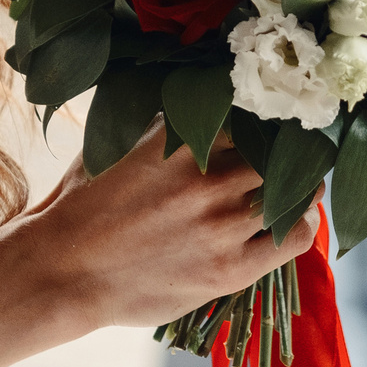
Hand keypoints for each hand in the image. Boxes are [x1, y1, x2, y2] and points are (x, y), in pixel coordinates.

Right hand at [14, 124, 312, 333]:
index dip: (276, 112)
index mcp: (184, 139)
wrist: (63, 272)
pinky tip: (295, 218)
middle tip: (300, 148)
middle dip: (294, 148)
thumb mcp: (120, 142)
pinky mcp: (231, 269)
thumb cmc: (86, 204)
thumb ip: (168, 121)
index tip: (282, 113)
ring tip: (299, 183)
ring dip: (302, 185)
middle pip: (285, 150)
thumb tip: (206, 94)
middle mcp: (209, 178)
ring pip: (295, 192)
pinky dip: (303, 223)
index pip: (258, 111)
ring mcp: (222, 225)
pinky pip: (295, 238)